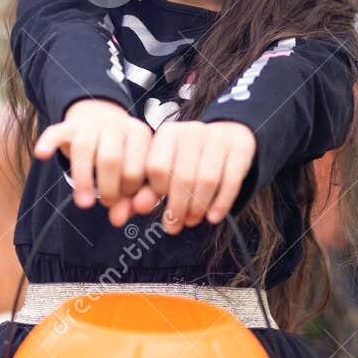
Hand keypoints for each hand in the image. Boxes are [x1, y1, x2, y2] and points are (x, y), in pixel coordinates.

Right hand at [33, 98, 153, 227]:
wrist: (101, 123)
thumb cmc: (122, 157)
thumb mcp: (131, 175)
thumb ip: (130, 199)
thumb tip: (117, 219)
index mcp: (140, 134)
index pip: (136, 168)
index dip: (130, 191)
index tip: (124, 199)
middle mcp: (117, 122)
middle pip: (110, 159)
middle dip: (108, 188)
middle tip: (107, 201)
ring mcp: (91, 121)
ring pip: (83, 148)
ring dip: (83, 180)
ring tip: (84, 203)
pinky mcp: (68, 124)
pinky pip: (56, 131)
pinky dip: (48, 143)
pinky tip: (42, 154)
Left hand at [127, 121, 256, 233]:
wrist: (225, 138)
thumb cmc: (184, 161)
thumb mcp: (161, 174)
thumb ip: (140, 194)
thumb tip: (117, 218)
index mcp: (167, 134)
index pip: (156, 168)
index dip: (157, 193)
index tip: (159, 206)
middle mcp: (192, 131)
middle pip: (182, 177)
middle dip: (178, 208)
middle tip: (175, 226)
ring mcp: (217, 138)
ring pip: (207, 180)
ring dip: (198, 207)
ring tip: (192, 221)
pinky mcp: (240, 149)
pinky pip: (230, 180)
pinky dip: (221, 203)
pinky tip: (213, 217)